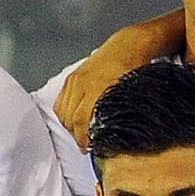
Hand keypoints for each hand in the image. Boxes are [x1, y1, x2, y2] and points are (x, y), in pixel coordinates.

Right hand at [53, 17, 183, 150]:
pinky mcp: (72, 78)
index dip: (83, 138)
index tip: (88, 148)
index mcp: (98, 89)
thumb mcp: (132, 95)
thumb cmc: (134, 71)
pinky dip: (64, 114)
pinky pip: (60, 101)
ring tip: (79, 134)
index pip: (82, 121)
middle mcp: (83, 84)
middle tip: (84, 145)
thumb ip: (121, 114)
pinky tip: (73, 120)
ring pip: (63, 111)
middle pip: (71, 118)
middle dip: (76, 135)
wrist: (126, 47)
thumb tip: (116, 136)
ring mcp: (76, 80)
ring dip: (69, 126)